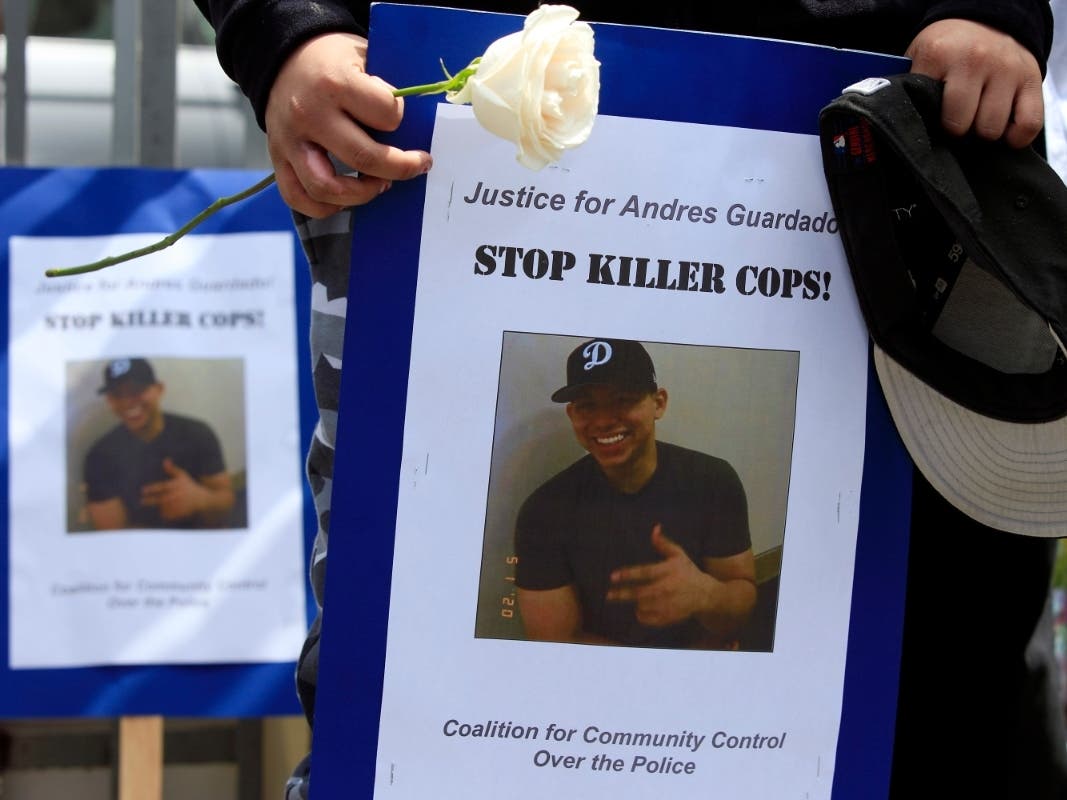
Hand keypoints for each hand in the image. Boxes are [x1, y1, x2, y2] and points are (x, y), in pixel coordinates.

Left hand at [140, 458, 207, 520]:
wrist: (202, 498)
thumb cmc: (190, 485)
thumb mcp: (182, 476)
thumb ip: (172, 469)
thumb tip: (165, 460)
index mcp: (176, 486)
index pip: (161, 487)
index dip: (151, 489)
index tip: (142, 490)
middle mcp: (177, 496)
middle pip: (161, 499)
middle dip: (150, 501)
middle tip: (141, 501)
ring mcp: (179, 505)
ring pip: (164, 508)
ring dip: (160, 507)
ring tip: (162, 506)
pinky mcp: (180, 512)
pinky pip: (169, 515)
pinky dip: (165, 514)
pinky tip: (166, 512)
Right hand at [264, 32, 433, 216]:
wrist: (282, 57)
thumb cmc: (332, 61)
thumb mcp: (363, 56)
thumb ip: (383, 90)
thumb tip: (409, 131)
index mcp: (335, 83)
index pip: (386, 115)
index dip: (400, 119)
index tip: (400, 120)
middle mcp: (309, 114)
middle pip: (363, 158)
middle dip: (400, 168)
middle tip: (417, 165)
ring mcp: (290, 140)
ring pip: (327, 188)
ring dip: (362, 194)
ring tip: (380, 184)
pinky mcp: (277, 158)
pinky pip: (297, 198)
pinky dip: (325, 208)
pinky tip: (345, 198)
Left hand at [606, 524, 716, 626]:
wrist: (705, 594)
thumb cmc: (687, 571)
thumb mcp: (678, 554)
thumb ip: (663, 543)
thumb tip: (654, 528)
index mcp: (669, 571)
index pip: (645, 572)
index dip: (628, 574)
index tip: (613, 576)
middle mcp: (668, 588)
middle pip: (640, 593)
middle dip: (622, 594)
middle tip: (608, 595)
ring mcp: (669, 604)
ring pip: (643, 606)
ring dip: (634, 603)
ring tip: (631, 598)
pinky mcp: (669, 617)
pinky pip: (649, 619)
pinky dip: (641, 615)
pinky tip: (640, 609)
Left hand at [906, 19, 1043, 147]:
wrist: (983, 21)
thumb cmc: (946, 51)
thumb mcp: (920, 59)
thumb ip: (909, 88)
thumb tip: (893, 126)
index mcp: (939, 55)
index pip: (928, 110)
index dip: (926, 123)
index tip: (926, 121)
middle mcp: (975, 59)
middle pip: (961, 124)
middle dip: (955, 130)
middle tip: (954, 122)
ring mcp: (1006, 69)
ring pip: (991, 128)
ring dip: (982, 132)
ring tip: (976, 121)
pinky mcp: (1031, 78)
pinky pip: (1028, 124)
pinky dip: (1016, 137)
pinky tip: (1004, 132)